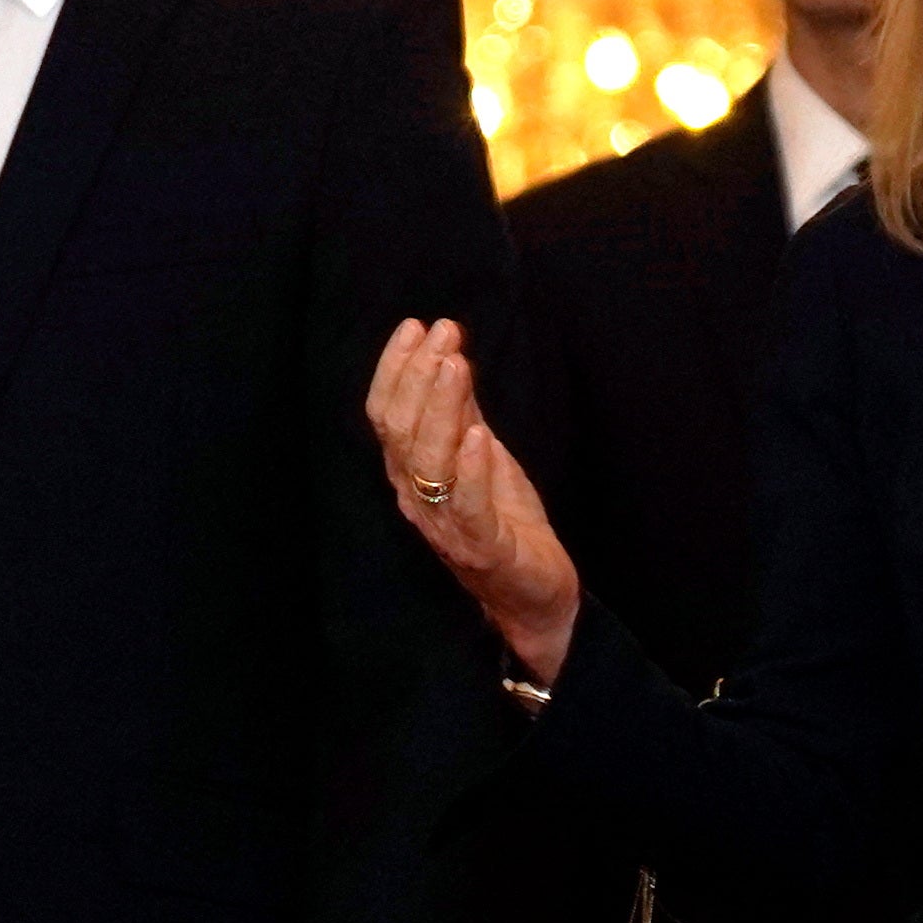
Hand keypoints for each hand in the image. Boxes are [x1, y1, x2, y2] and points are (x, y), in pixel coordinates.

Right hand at [364, 318, 579, 681]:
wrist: (536, 597)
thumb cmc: (504, 522)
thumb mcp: (482, 454)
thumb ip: (462, 412)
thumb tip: (448, 353)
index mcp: (410, 474)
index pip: (386, 415)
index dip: (395, 369)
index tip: (416, 325)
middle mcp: (415, 499)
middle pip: (400, 432)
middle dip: (417, 376)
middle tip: (441, 334)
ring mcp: (444, 526)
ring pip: (427, 463)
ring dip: (439, 408)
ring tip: (455, 365)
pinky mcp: (482, 550)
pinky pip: (467, 507)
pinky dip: (469, 468)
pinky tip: (477, 434)